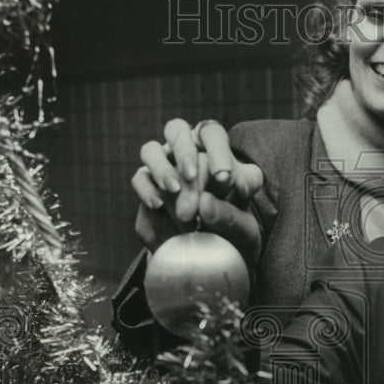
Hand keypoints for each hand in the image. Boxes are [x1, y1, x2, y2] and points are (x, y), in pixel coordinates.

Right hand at [132, 118, 263, 268]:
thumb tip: (205, 203)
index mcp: (214, 152)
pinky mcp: (147, 188)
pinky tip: (157, 205)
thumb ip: (231, 216)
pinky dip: (147, 191)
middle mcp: (186, 153)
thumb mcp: (242, 228)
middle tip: (191, 176)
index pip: (212, 134)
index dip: (217, 151)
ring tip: (173, 190)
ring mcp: (163, 168)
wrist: (210, 253)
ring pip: (151, 150)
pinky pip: (140, 180)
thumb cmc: (232, 230)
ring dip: (161, 168)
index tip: (223, 178)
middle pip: (176, 130)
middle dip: (184, 152)